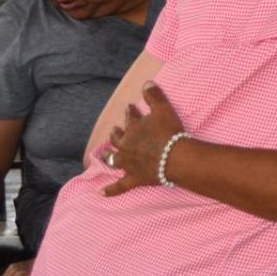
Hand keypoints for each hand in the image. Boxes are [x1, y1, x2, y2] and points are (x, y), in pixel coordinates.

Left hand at [102, 82, 183, 197]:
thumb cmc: (169, 132)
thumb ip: (154, 95)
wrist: (175, 158)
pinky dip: (110, 190)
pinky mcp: (134, 179)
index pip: (130, 117)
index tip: (129, 107)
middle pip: (118, 138)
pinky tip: (101, 193)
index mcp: (133, 128)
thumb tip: (146, 82)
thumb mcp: (163, 109)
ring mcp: (128, 164)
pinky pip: (120, 186)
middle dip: (116, 133)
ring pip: (114, 159)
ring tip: (104, 154)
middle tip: (114, 129)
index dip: (130, 112)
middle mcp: (126, 146)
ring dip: (109, 156)